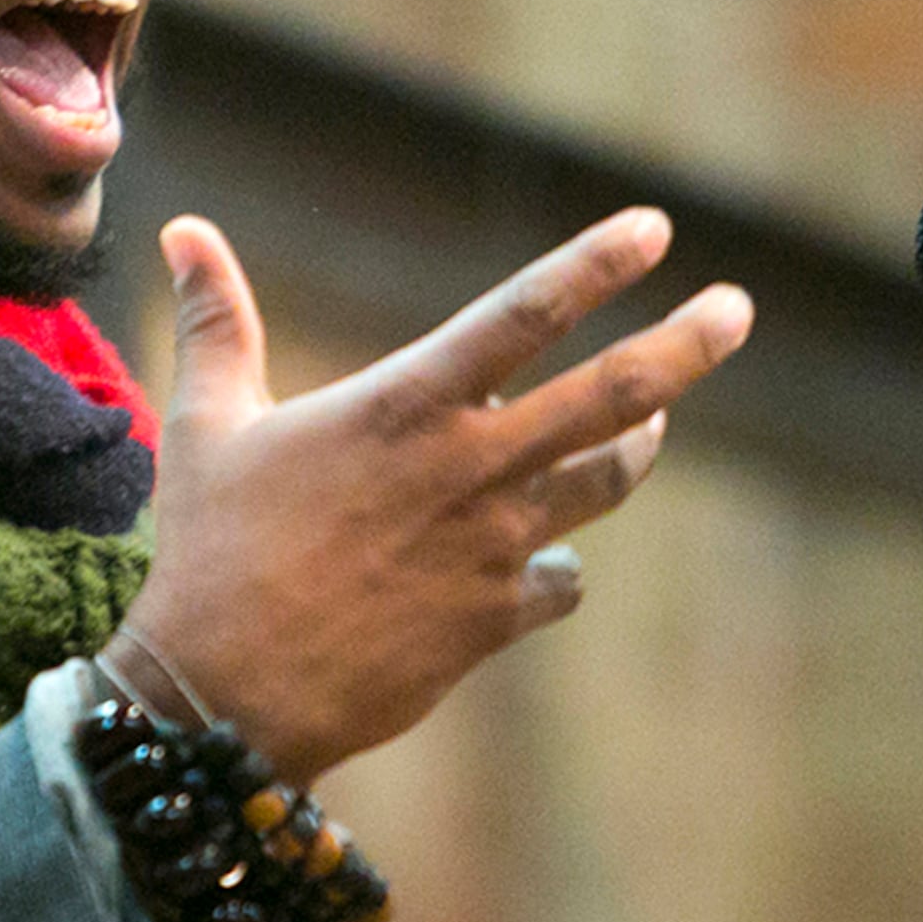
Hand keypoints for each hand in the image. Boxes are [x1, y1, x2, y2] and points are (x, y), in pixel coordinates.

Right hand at [113, 208, 752, 786]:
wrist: (227, 694)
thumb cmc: (210, 547)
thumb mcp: (208, 421)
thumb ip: (216, 320)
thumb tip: (184, 228)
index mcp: (406, 404)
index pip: (525, 313)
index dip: (597, 265)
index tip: (656, 227)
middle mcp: (468, 466)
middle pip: (613, 395)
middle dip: (687, 345)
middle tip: (738, 309)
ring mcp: (492, 545)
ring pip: (605, 479)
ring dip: (636, 444)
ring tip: (652, 422)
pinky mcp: (495, 617)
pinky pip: (562, 577)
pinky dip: (559, 562)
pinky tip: (547, 558)